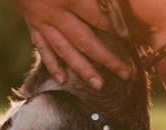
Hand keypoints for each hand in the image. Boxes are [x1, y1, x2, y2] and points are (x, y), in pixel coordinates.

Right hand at [11, 0, 132, 88]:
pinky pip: (42, 48)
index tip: (133, 42)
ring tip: (98, 85)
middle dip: (107, 59)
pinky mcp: (33, 25)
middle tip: (125, 73)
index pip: (99, 18)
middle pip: (86, 41)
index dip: (117, 30)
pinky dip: (52, 64)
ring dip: (83, 69)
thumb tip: (115, 2)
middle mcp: (57, 14)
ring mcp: (43, 22)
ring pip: (66, 50)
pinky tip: (62, 79)